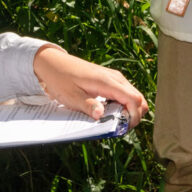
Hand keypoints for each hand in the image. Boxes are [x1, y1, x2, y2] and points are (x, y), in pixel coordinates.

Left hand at [32, 45, 147, 127]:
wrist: (53, 63)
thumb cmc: (61, 79)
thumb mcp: (71, 96)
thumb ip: (88, 106)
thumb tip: (101, 116)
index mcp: (107, 81)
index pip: (134, 99)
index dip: (134, 116)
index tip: (123, 128)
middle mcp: (115, 78)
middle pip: (139, 98)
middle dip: (134, 116)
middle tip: (119, 127)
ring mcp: (114, 78)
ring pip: (134, 96)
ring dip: (129, 111)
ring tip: (113, 121)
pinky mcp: (110, 80)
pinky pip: (125, 94)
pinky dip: (123, 105)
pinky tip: (109, 112)